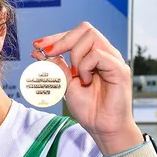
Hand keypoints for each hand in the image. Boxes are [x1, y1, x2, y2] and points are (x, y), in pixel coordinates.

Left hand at [32, 21, 141, 153]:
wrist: (102, 128)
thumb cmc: (88, 109)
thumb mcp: (65, 85)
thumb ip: (56, 67)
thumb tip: (38, 52)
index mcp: (92, 56)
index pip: (76, 34)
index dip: (56, 37)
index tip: (37, 45)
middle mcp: (105, 54)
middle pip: (85, 29)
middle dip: (62, 40)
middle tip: (49, 54)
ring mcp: (113, 60)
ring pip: (91, 37)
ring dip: (75, 55)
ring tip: (75, 75)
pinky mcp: (119, 69)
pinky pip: (97, 55)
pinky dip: (85, 66)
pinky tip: (85, 81)